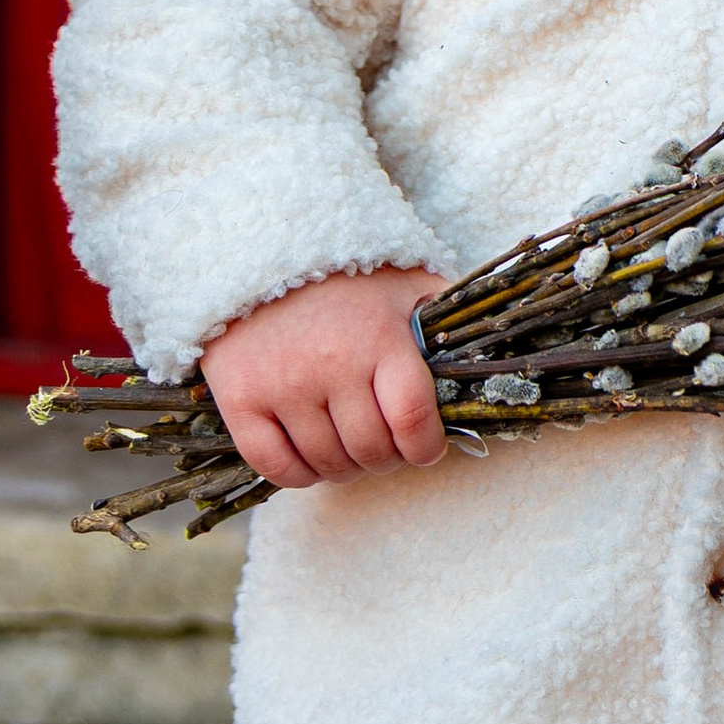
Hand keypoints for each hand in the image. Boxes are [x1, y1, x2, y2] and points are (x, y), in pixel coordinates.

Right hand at [201, 266, 450, 487]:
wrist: (259, 249)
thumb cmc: (345, 274)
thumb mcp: (404, 283)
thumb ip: (442, 318)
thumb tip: (483, 354)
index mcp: (381, 338)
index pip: (414, 421)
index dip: (426, 448)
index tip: (425, 448)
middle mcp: (332, 366)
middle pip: (372, 450)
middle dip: (387, 458)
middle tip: (386, 446)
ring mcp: (282, 386)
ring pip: (328, 463)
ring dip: (347, 467)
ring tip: (351, 448)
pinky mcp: (240, 400)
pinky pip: (277, 467)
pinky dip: (301, 474)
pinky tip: (312, 458)